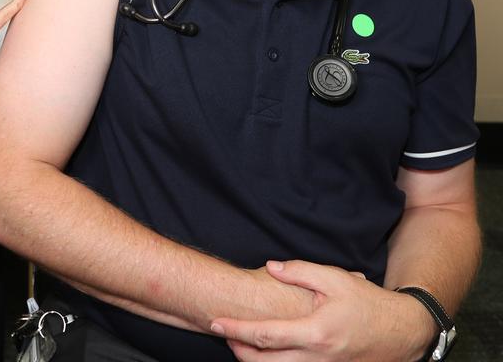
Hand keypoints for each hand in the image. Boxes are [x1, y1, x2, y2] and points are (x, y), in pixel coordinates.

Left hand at [211, 260, 435, 361]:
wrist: (404, 332)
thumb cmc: (368, 303)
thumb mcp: (335, 279)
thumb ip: (300, 271)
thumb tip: (270, 267)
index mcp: (316, 333)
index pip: (265, 335)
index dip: (236, 329)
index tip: (215, 323)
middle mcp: (318, 359)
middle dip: (238, 350)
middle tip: (223, 334)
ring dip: (255, 360)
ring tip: (241, 343)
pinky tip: (267, 352)